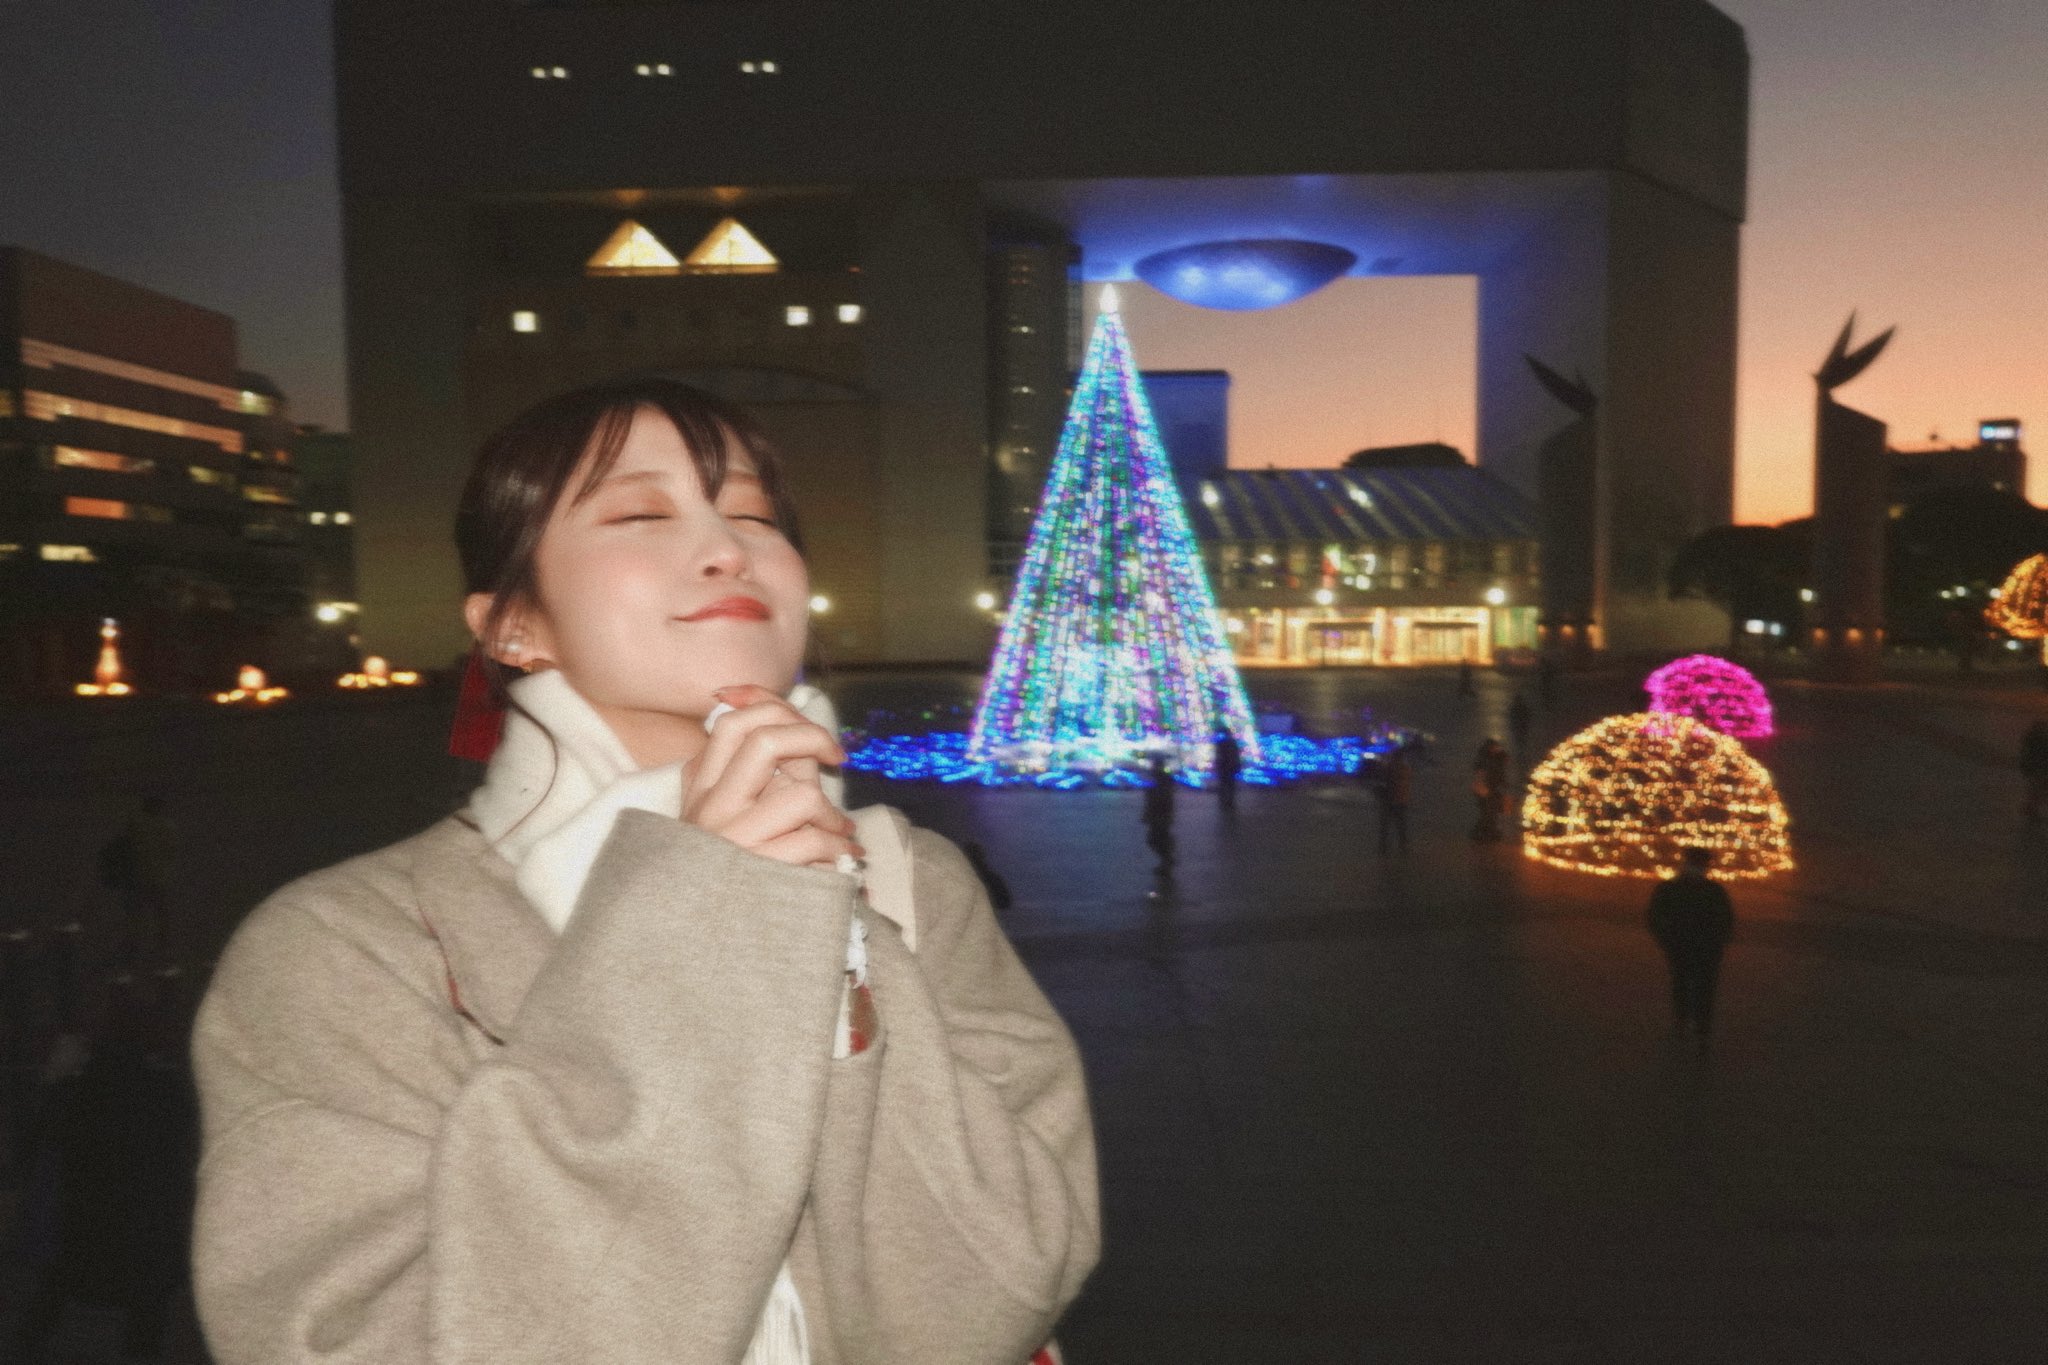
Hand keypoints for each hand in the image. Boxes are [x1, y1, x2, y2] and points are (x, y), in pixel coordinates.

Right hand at [682, 684, 859, 868]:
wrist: (698, 944)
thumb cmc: (727, 873)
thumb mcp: (728, 815)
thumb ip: (754, 769)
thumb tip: (790, 718)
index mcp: (700, 789)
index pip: (731, 724)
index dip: (775, 710)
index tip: (807, 732)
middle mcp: (711, 809)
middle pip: (763, 740)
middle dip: (813, 738)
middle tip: (837, 757)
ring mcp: (732, 841)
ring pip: (801, 796)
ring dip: (832, 815)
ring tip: (838, 832)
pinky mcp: (757, 874)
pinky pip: (814, 843)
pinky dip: (838, 849)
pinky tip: (840, 861)